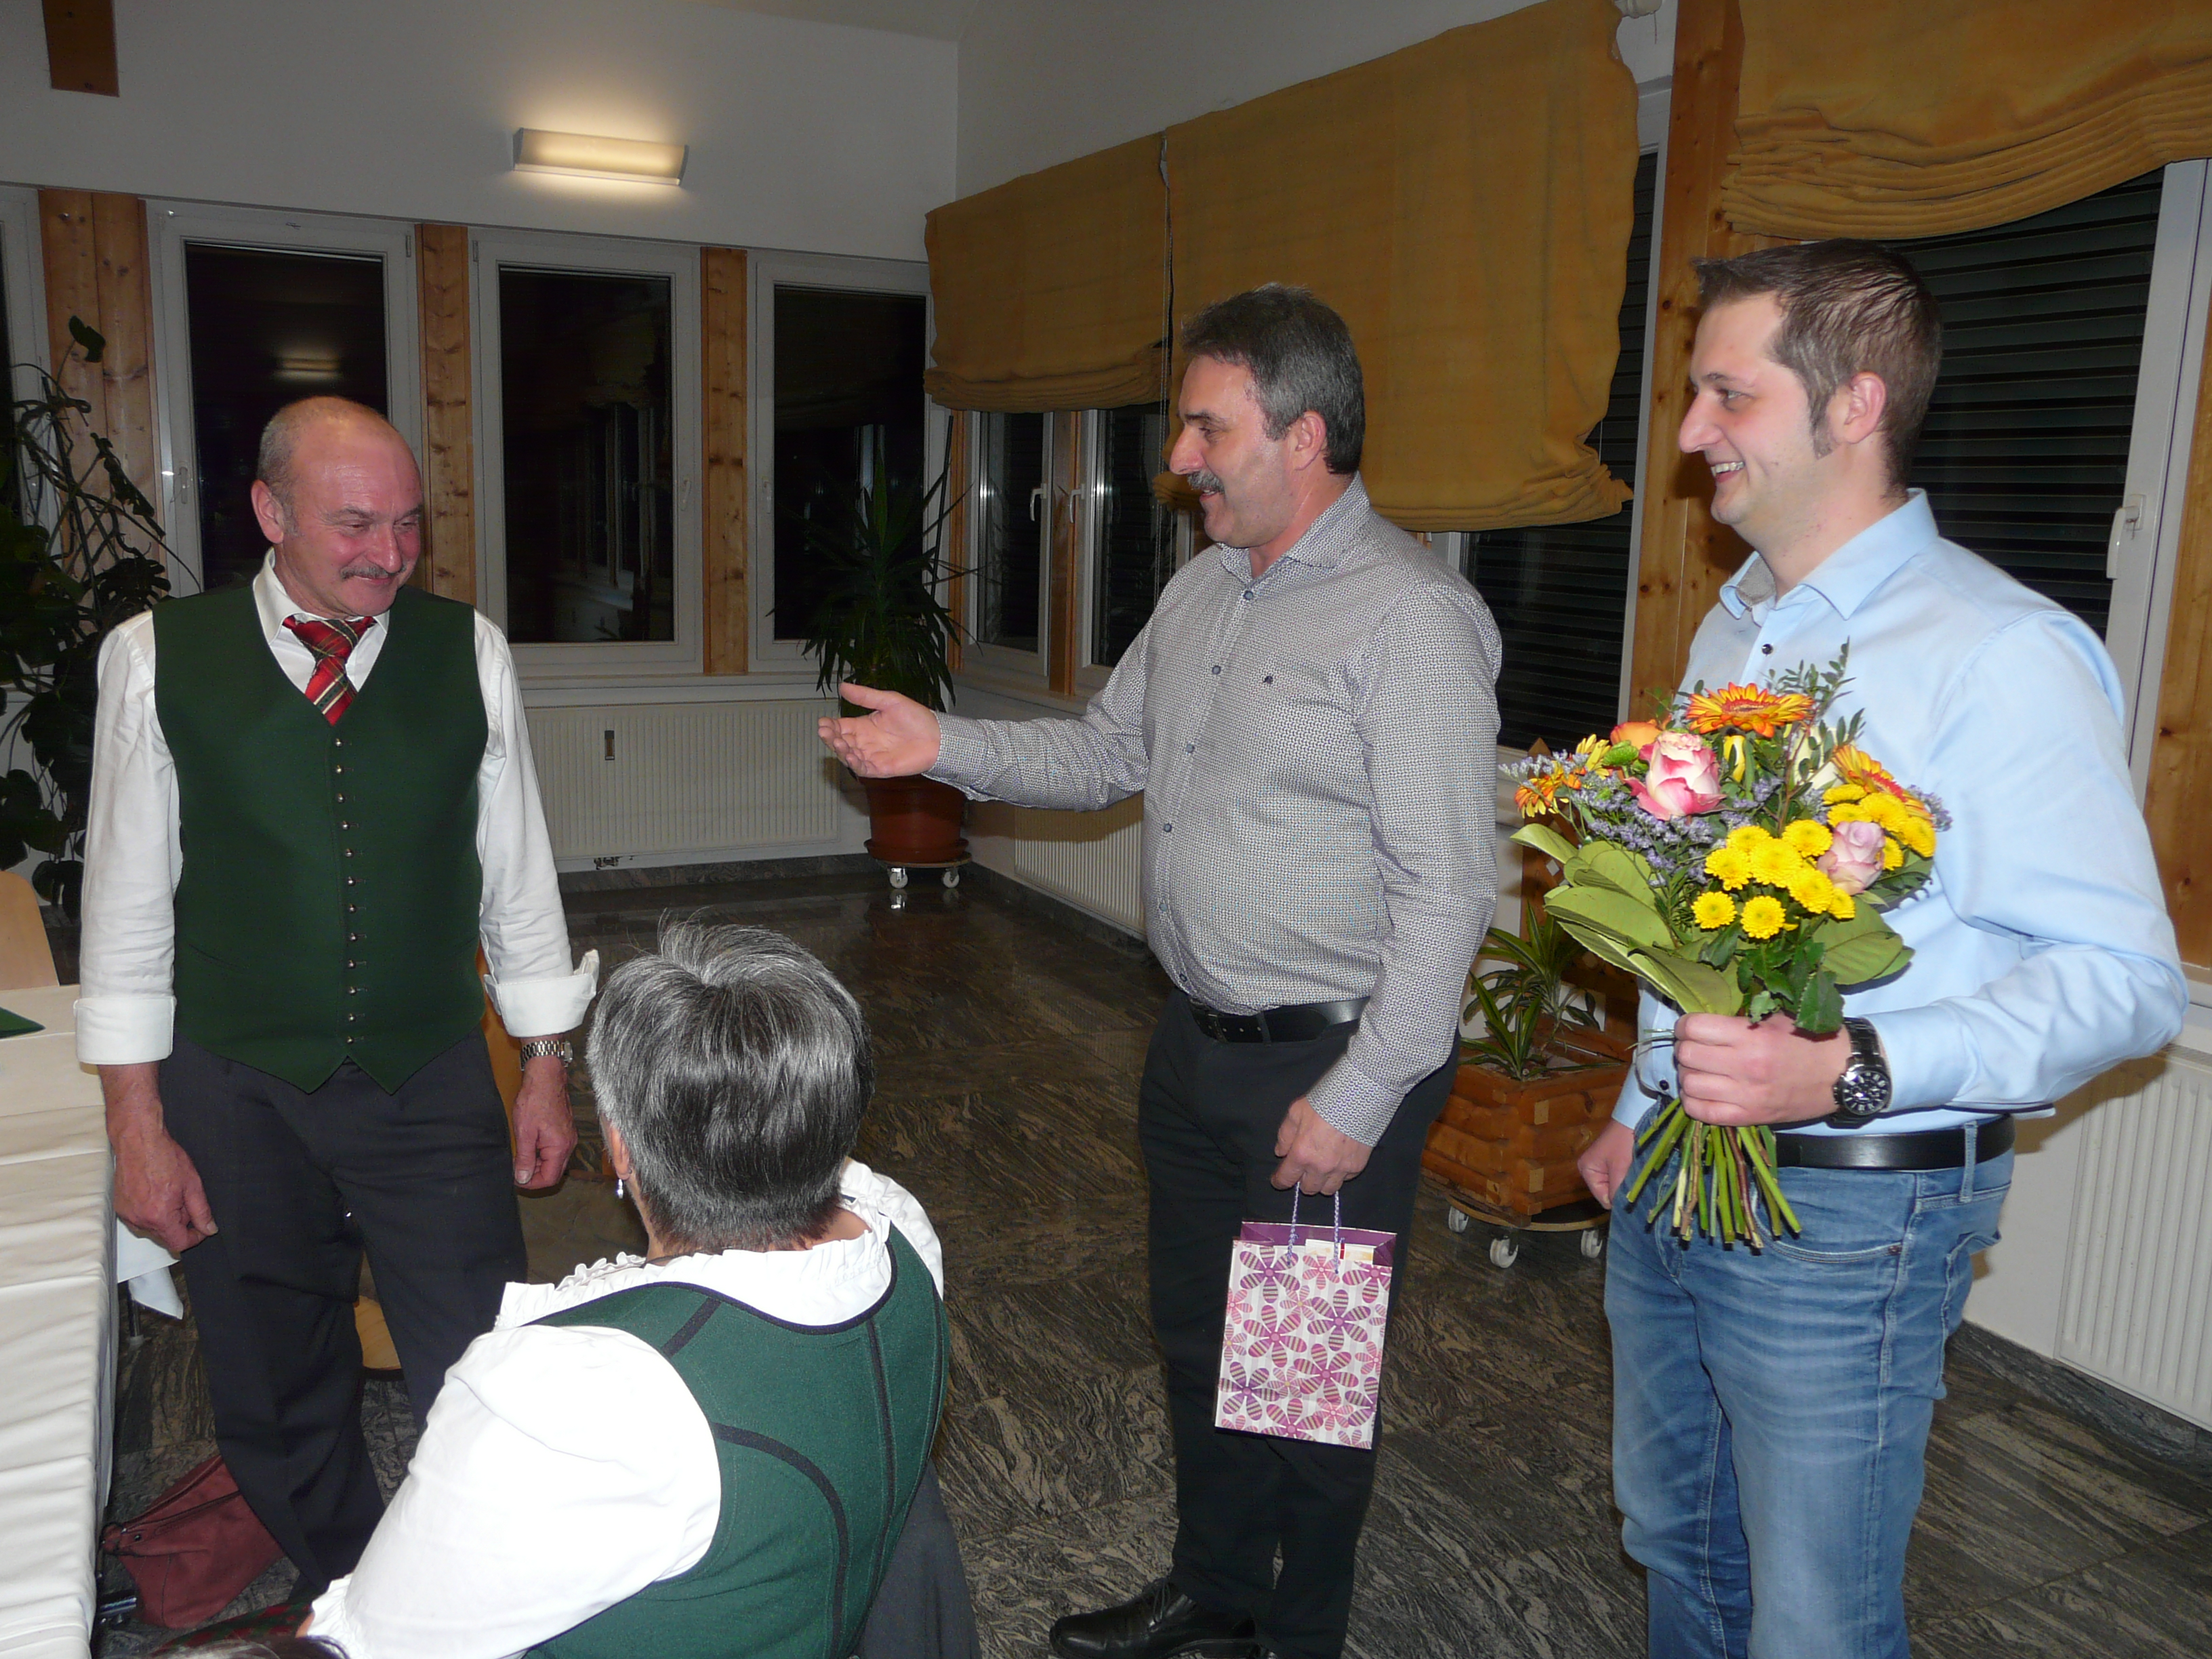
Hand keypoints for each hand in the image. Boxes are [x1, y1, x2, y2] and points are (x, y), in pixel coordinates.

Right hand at [101, 1063, 217, 1253]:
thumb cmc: (165, 1159)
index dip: (194, 1238)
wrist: (139, 1141)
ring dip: (165, 1219)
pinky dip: (150, 1212)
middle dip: (179, 1224)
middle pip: (165, 1236)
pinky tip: (156, 1193)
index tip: (201, 1227)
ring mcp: (127, 1215)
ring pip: (152, 1228)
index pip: (178, 1243)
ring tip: (170, 1193)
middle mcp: (139, 1221)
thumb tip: (209, 1230)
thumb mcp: (192, 1185)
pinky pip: (139, 1219)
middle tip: (185, 1200)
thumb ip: (201, 1211)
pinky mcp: (120, 1208)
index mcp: (159, 1217)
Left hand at [511, 1054, 576, 1189]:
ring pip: (554, 1161)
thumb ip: (525, 1158)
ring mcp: (568, 1137)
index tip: (517, 1180)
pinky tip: (530, 1145)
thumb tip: (523, 1178)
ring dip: (538, 1163)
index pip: (550, 1178)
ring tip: (520, 1157)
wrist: (546, 1077)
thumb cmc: (535, 1101)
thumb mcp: (525, 1132)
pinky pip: (555, 1150)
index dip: (532, 1183)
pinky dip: (542, 1153)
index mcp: (560, 1147)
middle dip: (535, 1175)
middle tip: (516, 1170)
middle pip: (554, 1171)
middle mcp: (569, 1144)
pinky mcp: (565, 1130)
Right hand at [817, 683, 941, 778]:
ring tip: (838, 742)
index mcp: (864, 725)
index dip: (829, 725)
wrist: (936, 736)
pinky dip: (854, 764)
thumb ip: (865, 696)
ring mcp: (871, 756)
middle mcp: (864, 741)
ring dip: (840, 750)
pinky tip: (850, 755)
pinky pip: (862, 768)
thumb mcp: (889, 701)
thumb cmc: (916, 718)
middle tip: (825, 732)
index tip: (823, 722)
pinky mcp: (880, 768)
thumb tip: (842, 686)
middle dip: (830, 738)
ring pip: (847, 755)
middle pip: (840, 742)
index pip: (840, 726)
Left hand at [1270, 1096, 1371, 1195]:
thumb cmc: (1324, 1103)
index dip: (1279, 1181)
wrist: (1357, 1099)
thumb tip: (1281, 1152)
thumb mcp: (1296, 1112)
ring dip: (1322, 1182)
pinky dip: (1340, 1174)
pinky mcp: (1357, 1166)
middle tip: (1304, 1169)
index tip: (1278, 1181)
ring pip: (1328, 1189)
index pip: (1286, 1178)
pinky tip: (1339, 1161)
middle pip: (1309, 1188)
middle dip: (1302, 1181)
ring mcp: (1340, 1169)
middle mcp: (1320, 1167)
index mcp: (1302, 1154)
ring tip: (1322, 1170)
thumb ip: (1285, 1135)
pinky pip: (1345, 1179)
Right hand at [1578, 1118, 1636, 1208]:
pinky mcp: (1611, 1161)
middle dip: (1621, 1188)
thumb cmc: (1623, 1141)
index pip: (1603, 1198)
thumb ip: (1617, 1190)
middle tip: (1633, 1179)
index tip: (1631, 1190)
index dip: (1617, 1198)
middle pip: (1608, 1193)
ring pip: (1615, 1185)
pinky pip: (1619, 1177)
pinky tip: (1634, 1168)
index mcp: (1586, 1170)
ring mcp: (1601, 1165)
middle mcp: (1590, 1169)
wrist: (1635, 1118)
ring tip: (1634, 1172)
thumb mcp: (1620, 1168)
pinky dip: (1627, 1175)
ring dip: (1626, 1182)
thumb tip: (1620, 1210)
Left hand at [1675, 1014, 1850, 1126]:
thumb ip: (1742, 1019)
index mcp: (1752, 1037)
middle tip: (1696, 1047)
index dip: (1686, 1025)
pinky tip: (1703, 1091)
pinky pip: (1701, 1112)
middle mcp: (1745, 1067)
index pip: (1694, 1028)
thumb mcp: (1778, 1018)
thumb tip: (1706, 1021)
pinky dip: (1694, 1101)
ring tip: (1700, 1069)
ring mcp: (1746, 1096)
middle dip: (1686, 1048)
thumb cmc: (1812, 1040)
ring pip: (1689, 1084)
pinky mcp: (1749, 1118)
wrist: (1844, 1074)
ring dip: (1688, 1074)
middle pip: (1686, 1056)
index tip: (1691, 1027)